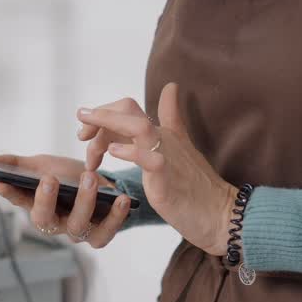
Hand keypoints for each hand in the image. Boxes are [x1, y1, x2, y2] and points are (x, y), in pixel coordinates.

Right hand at [0, 154, 131, 248]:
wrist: (104, 187)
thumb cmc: (69, 177)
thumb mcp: (44, 165)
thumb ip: (17, 164)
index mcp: (37, 205)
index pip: (18, 201)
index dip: (10, 193)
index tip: (0, 182)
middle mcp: (55, 222)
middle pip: (44, 220)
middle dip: (45, 200)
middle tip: (48, 179)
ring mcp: (77, 231)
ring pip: (76, 226)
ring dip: (83, 202)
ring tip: (89, 178)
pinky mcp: (99, 235)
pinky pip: (105, 232)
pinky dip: (115, 216)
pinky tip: (121, 198)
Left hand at [76, 82, 237, 255]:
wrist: (221, 214)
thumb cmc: (198, 187)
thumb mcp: (180, 149)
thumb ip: (173, 118)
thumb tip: (171, 87)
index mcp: (162, 134)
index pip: (128, 107)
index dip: (103, 112)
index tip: (84, 128)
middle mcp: (164, 140)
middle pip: (129, 109)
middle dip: (99, 115)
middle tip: (81, 132)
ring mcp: (168, 158)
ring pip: (138, 127)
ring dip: (109, 125)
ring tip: (87, 135)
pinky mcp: (169, 180)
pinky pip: (151, 160)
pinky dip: (131, 152)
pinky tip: (114, 153)